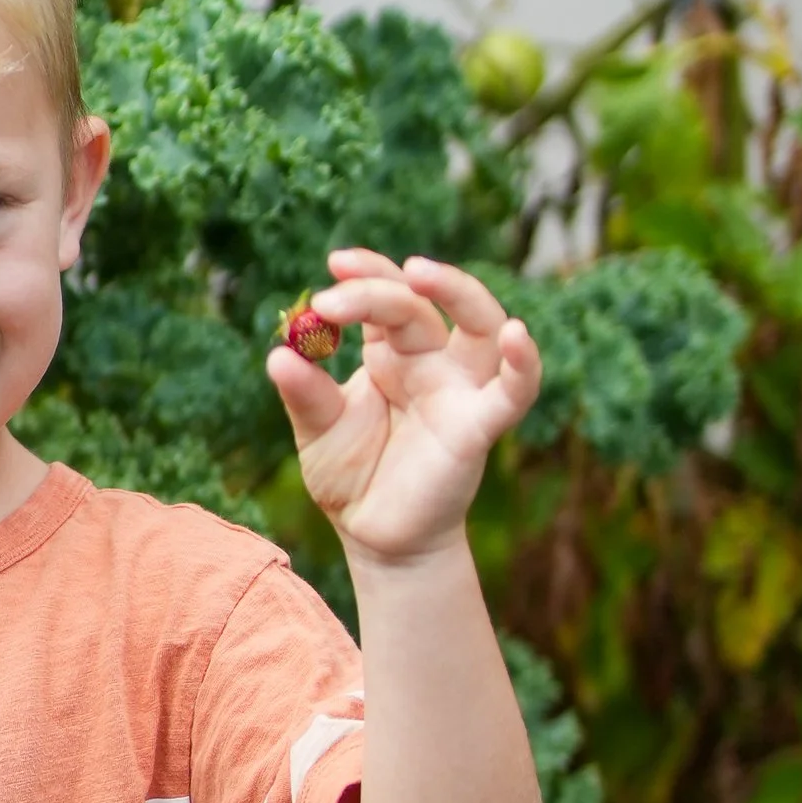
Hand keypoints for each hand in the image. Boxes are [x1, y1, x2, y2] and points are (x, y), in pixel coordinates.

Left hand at [266, 250, 539, 564]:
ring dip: (460, 290)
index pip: (385, 296)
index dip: (365, 274)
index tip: (333, 264)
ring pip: (481, 325)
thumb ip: (305, 394)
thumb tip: (277, 355)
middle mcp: (429, 361)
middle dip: (382, 286)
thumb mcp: (318, 432)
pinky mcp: (478, 426)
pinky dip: (524, 365)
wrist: (375, 538)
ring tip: (420, 271)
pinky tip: (518, 336)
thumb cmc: (351, 478)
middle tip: (343, 278)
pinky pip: (512, 392)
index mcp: (390, 353)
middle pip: (420, 304)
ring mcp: (458, 389)